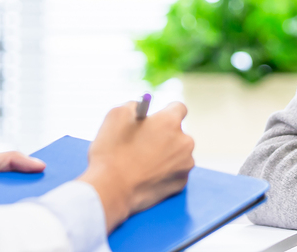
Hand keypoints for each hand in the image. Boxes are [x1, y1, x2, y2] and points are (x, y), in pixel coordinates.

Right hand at [79, 101, 194, 231]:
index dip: (165, 111)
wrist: (111, 190)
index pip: (179, 108)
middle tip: (144, 142)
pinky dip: (164, 172)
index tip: (156, 118)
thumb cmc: (111, 152)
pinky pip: (175, 172)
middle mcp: (184, 142)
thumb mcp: (116, 115)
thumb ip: (133, 105)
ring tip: (142, 162)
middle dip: (164, 135)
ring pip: (177, 153)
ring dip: (165, 154)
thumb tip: (139, 107)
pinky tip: (146, 175)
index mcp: (170, 122)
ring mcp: (184, 165)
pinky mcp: (180, 184)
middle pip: (178, 133)